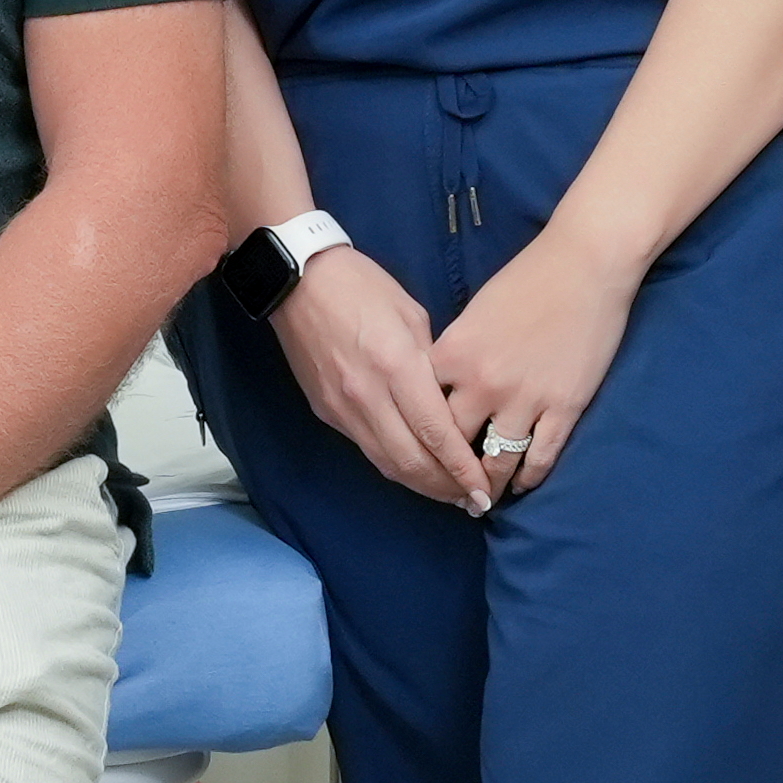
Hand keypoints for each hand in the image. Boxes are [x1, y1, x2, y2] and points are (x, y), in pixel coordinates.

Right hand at [270, 248, 488, 507]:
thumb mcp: (412, 315)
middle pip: (412, 461)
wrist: (297, 280)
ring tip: (451, 495)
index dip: (462, 468)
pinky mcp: (327, 412)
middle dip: (447, 488)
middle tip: (475, 501)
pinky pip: (368, 449)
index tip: (485, 490)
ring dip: (422, 486)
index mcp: (396, 365)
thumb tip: (451, 401)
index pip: (436, 433)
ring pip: (388, 464)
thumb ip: (432, 364)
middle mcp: (368, 395)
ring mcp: (343, 408)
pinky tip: (416, 470)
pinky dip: (396, 467)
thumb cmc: (363, 286)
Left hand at [428, 232, 637, 515]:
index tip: (413, 459)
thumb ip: (453, 355)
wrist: (585, 265)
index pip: (420, 412)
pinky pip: (540, 457)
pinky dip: (528, 478)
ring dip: (488, 485)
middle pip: (452, 445)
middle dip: (446, 473)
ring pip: (496, 461)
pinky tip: (522, 485)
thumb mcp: (473, 315)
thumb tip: (438, 388)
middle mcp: (482, 384)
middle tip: (444, 492)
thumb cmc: (527, 280)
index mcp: (452, 356)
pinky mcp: (564, 408)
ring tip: (482, 500)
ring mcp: (524, 399)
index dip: (415, 439)